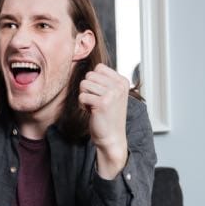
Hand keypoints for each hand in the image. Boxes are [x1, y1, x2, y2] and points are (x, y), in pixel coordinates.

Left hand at [78, 63, 128, 178]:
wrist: (111, 137)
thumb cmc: (109, 116)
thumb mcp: (112, 94)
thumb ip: (105, 80)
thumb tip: (91, 68)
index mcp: (122, 81)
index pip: (99, 68)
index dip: (94, 81)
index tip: (100, 94)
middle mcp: (118, 86)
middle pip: (89, 75)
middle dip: (88, 89)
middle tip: (96, 101)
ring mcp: (111, 94)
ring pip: (84, 84)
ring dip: (84, 96)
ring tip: (94, 106)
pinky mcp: (102, 103)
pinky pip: (81, 96)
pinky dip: (82, 105)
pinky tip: (91, 112)